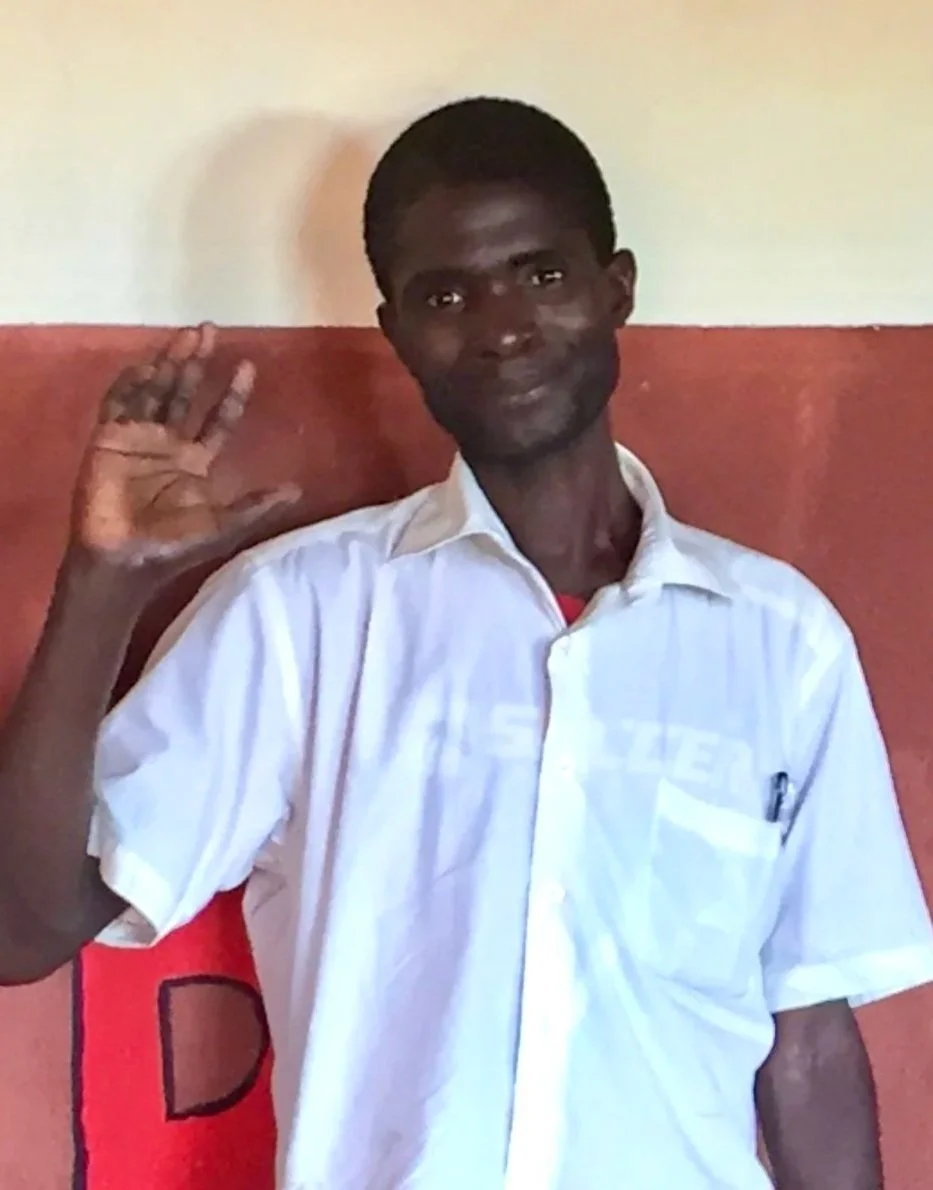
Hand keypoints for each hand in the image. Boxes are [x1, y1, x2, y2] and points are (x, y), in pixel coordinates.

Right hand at [71, 324, 298, 575]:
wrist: (124, 559)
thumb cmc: (173, 546)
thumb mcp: (223, 526)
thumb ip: (256, 506)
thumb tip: (298, 490)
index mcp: (196, 461)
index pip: (218, 418)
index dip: (233, 394)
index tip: (248, 366)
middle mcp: (168, 443)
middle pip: (186, 393)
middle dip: (198, 363)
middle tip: (210, 330)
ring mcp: (138, 438)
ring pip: (156, 390)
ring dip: (169, 363)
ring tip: (185, 335)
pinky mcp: (108, 439)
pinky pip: (119, 403)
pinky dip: (131, 383)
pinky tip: (146, 363)